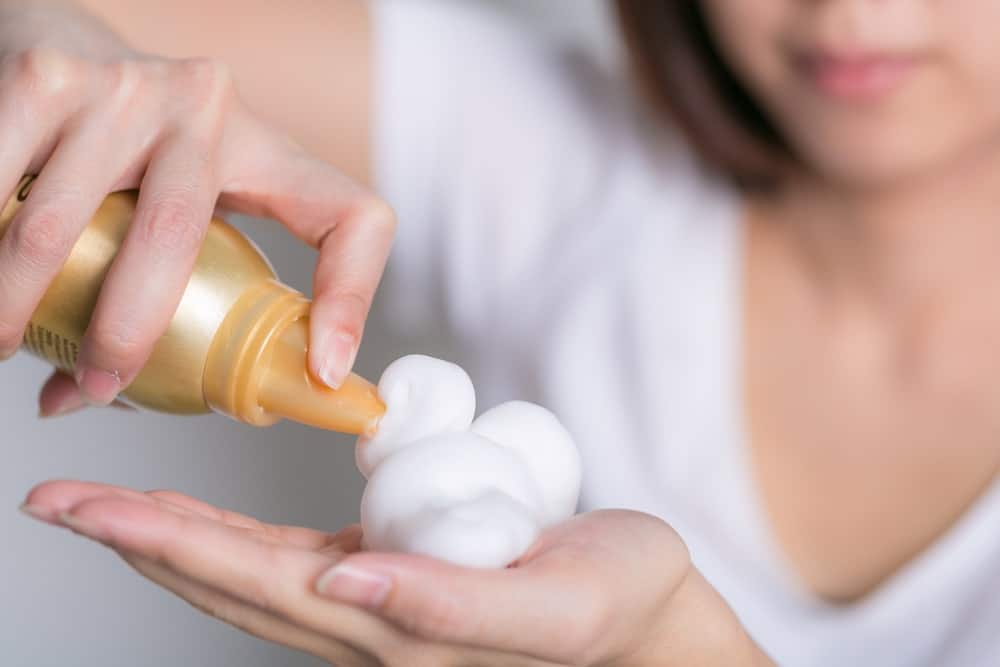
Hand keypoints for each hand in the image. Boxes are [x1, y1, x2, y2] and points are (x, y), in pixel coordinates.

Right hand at [0, 3, 394, 413]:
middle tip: (99, 385)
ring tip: (2, 343)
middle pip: (174, 239)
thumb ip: (159, 294)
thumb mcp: (184, 202)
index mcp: (266, 151)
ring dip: (18, 303)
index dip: (352, 298)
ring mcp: (127, 88)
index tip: (324, 373)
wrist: (61, 36)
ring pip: (62, 226)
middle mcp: (209, 110)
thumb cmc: (136, 143)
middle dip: (127, 332)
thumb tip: (83, 397)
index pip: (352, 217)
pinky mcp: (47, 76)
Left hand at [21, 480, 770, 665]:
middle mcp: (367, 622)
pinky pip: (291, 559)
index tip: (86, 510)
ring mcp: (375, 600)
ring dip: (172, 539)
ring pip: (247, 574)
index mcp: (393, 629)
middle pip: (228, 581)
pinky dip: (230, 537)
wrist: (647, 615)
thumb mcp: (551, 605)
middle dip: (140, 540)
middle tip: (59, 502)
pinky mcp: (394, 572)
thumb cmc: (612, 599)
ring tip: (108, 508)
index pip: (253, 583)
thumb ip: (448, 604)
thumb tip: (345, 576)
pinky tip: (202, 521)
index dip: (165, 544)